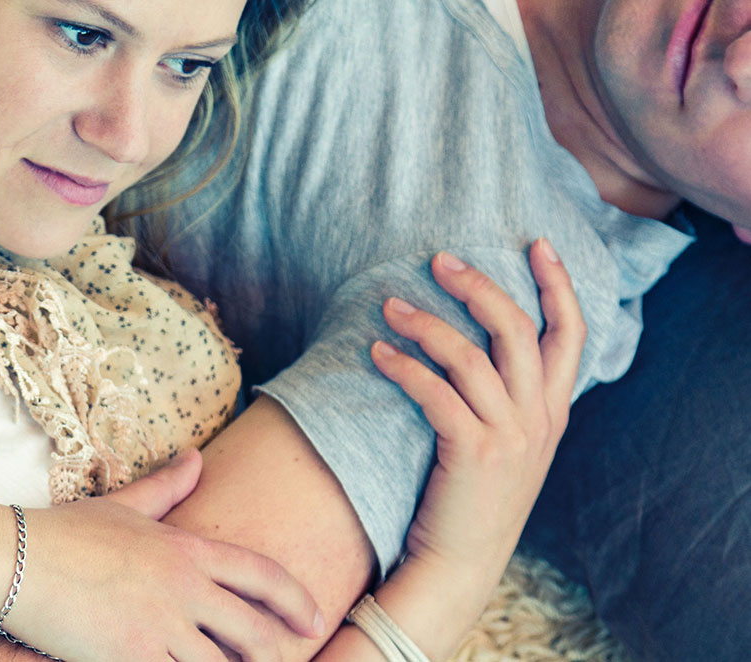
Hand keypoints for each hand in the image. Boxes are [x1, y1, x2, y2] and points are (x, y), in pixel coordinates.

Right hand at [0, 449, 325, 661]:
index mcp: (187, 551)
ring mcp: (160, 628)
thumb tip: (197, 459)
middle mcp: (184, 589)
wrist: (14, 558)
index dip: (296, 600)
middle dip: (274, 653)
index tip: (312, 619)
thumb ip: (167, 487)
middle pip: (255, 633)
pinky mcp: (133, 657)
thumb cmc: (65, 532)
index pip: (262, 575)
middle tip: (279, 661)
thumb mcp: (123, 505)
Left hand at [372, 240, 584, 572]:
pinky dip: (404, 366)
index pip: (571, 334)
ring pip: (472, 356)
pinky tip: (377, 354)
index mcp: (553, 411)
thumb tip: (482, 345)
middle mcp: (539, 418)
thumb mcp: (508, 443)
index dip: (559, 285)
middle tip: (440, 260)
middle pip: (519, 330)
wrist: (460, 561)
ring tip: (389, 307)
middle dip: (481, 286)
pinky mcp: (473, 452)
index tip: (538, 243)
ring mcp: (510, 436)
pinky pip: (436, 392)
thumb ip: (509, 398)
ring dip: (425, 323)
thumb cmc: (471, 496)